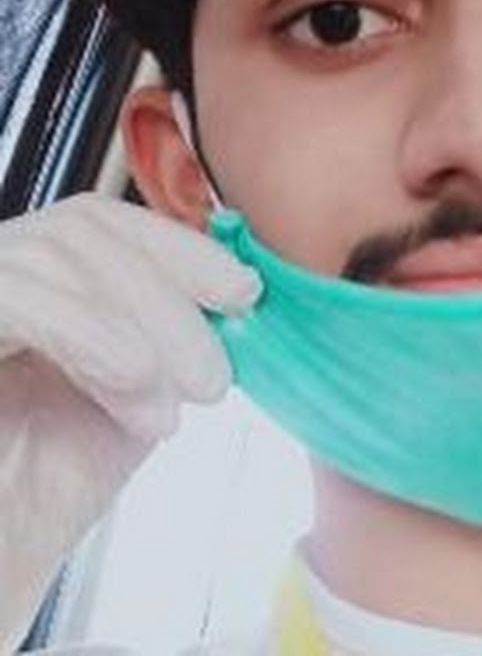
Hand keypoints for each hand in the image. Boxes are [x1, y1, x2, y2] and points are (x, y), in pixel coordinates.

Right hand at [0, 192, 260, 650]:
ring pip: (56, 254)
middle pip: (85, 229)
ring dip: (139, 330)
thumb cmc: (57, 474)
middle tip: (213, 377)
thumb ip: (175, 326)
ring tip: (166, 413)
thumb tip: (242, 286)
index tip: (245, 291)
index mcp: (41, 272)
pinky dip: (91, 334)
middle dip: (170, 298)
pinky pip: (15, 298)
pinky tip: (133, 385)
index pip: (106, 221)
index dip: (182, 248)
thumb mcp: (140, 381)